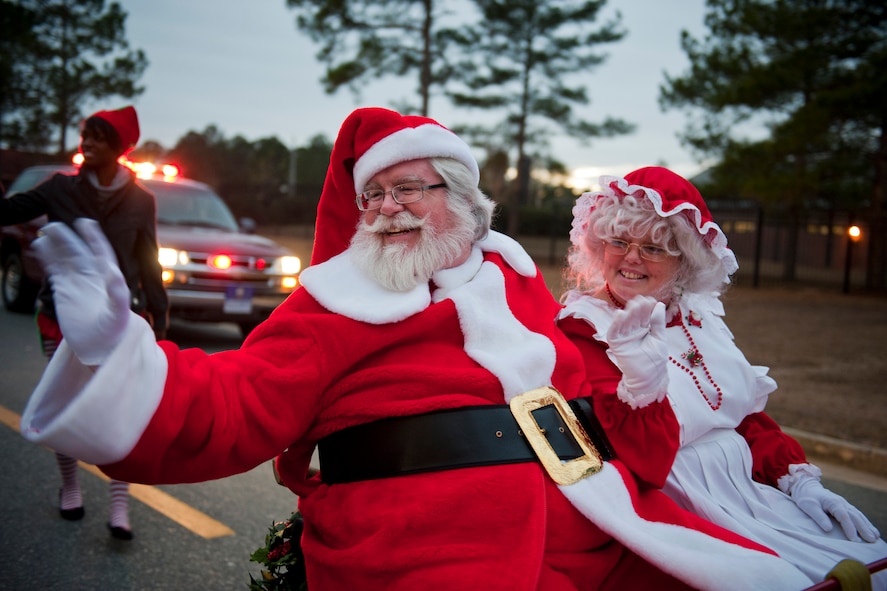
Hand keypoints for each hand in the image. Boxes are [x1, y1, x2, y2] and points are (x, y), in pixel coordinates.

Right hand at [31, 219, 129, 365]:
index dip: (94, 237)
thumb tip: (114, 272)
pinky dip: (47, 258)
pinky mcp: (64, 290)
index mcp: (108, 278)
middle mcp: (93, 277)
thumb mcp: (119, 314)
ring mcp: (78, 282)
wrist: (101, 346)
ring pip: (65, 258)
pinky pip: (55, 270)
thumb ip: (118, 294)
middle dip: (68, 238)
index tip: (85, 223)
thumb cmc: (114, 331)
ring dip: (56, 245)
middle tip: (54, 226)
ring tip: (44, 232)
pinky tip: (39, 246)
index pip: (101, 252)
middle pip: (79, 252)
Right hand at [605, 296, 668, 407]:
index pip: (644, 314)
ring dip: (628, 313)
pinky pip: (614, 332)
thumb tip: (660, 304)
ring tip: (633, 306)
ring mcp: (624, 337)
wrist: (649, 379)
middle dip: (638, 308)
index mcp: (644, 328)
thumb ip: (658, 323)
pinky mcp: (616, 344)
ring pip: (624, 322)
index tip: (651, 300)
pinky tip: (619, 314)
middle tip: (642, 301)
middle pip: (634, 316)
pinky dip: (615, 324)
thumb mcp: (660, 339)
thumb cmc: (655, 361)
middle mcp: (633, 330)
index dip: (647, 307)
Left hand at [789, 473, 880, 541]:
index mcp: (833, 502)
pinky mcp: (845, 507)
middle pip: (855, 516)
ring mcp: (845, 504)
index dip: (849, 528)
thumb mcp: (809, 507)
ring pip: (859, 515)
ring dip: (868, 526)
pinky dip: (865, 522)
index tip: (854, 540)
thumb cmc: (806, 497)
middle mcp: (842, 503)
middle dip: (864, 528)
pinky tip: (871, 530)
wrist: (807, 487)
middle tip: (871, 540)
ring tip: (875, 537)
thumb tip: (829, 529)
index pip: (843, 516)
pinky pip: (858, 515)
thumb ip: (819, 517)